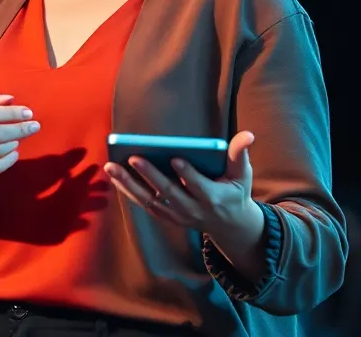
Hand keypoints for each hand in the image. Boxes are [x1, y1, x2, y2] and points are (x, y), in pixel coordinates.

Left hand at [104, 131, 262, 237]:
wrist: (229, 225)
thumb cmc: (235, 193)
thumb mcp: (242, 175)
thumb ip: (240, 154)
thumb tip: (248, 135)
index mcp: (213, 197)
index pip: (197, 185)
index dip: (187, 173)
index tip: (175, 158)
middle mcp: (192, 209)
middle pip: (168, 192)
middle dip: (150, 176)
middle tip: (134, 158)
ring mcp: (177, 215)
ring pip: (150, 200)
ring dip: (129, 185)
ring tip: (112, 166)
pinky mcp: (166, 216)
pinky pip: (144, 204)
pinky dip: (128, 191)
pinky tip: (115, 175)